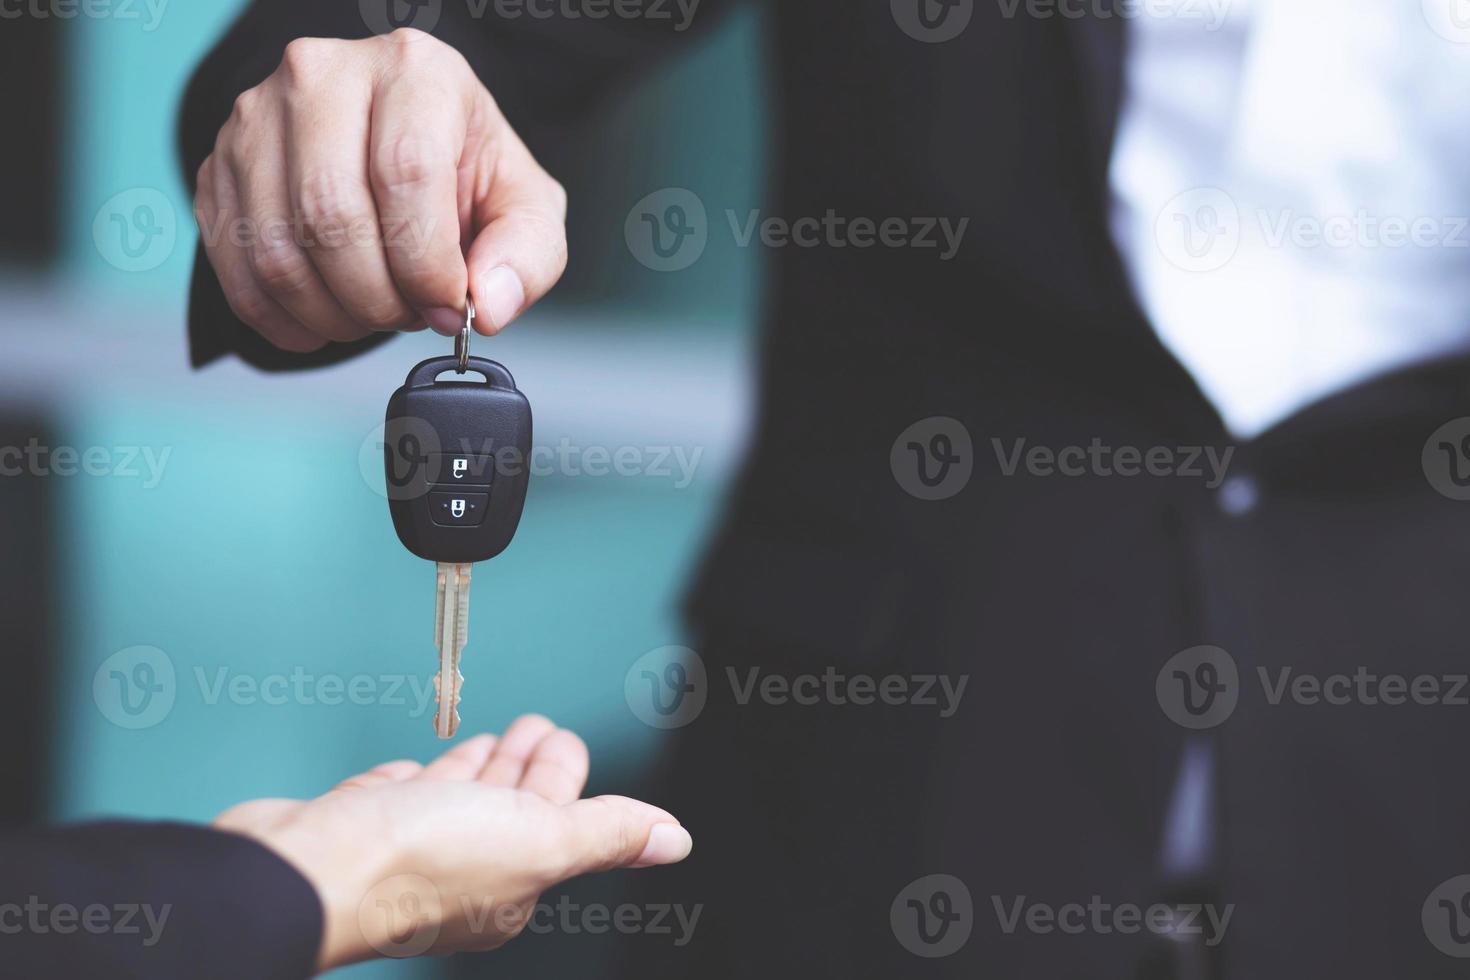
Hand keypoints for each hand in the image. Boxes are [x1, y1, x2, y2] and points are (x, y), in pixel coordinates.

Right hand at [194, 29, 566, 351]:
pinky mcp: (217, 166)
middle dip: (379, 297)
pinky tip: (325, 322)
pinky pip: (235, 266)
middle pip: (332, 214)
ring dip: (333, 313)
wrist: (395, 149)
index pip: (406, 170)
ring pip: (278, 249)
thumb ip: (527, 255)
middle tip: (411, 315)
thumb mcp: (522, 204)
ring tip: (374, 314)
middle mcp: (323, 76)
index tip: (448, 305)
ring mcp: (256, 119)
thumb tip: (489, 304)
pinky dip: (281, 319)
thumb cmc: (460, 169)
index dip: (427, 262)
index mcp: (414, 70)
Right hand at [214, 715, 690, 972]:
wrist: (299, 873)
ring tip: (494, 737)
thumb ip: (605, 833)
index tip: (565, 737)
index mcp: (509, 879)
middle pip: (505, 806)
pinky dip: (412, 780)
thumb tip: (674, 841)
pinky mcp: (353, 828)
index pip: (553, 816)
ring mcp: (402, 848)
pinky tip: (415, 768)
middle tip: (539, 725)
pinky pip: (394, 799)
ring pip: (454, 800)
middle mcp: (458, 869)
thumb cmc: (409, 865)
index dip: (564, 772)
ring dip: (479, 767)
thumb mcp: (538, 840)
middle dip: (526, 764)